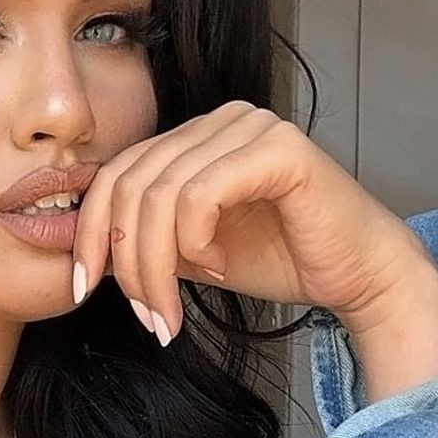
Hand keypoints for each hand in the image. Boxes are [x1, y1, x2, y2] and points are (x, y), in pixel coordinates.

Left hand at [71, 101, 430, 342]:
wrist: (356, 276)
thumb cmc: (280, 259)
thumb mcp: (189, 252)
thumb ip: (145, 239)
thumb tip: (84, 253)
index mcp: (192, 138)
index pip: (115, 175)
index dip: (89, 233)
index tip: (82, 289)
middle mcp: (218, 121)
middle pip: (131, 186)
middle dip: (126, 262)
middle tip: (145, 316)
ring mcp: (249, 127)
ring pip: (160, 195)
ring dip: (156, 267)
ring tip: (171, 312)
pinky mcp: (278, 148)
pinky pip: (201, 193)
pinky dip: (195, 241)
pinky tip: (216, 267)